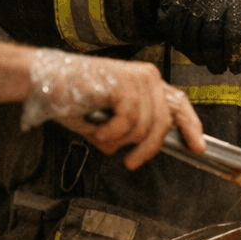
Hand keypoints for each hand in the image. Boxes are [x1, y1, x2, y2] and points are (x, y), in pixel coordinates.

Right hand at [21, 49, 205, 168]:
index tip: (197, 146)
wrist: (43, 82)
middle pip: (163, 122)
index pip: (177, 103)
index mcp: (145, 83)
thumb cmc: (70, 98)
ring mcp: (137, 78)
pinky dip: (111, 132)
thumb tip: (140, 150)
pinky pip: (129, 121)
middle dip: (148, 148)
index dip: (190, 125)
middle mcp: (146, 77)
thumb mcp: (106, 118)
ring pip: (144, 126)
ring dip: (119, 139)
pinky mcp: (124, 83)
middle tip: (131, 162)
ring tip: (99, 133)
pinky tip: (97, 127)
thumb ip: (128, 130)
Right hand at [157, 0, 240, 73]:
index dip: (235, 56)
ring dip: (199, 58)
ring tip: (207, 61)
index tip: (236, 68)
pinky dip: (184, 49)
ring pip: (191, 43)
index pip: (235, 34)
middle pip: (210, 41)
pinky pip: (176, 38)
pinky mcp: (175, 10)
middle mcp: (211, 2)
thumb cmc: (228, 0)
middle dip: (216, 62)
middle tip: (220, 68)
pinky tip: (193, 50)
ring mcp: (191, 5)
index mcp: (234, 2)